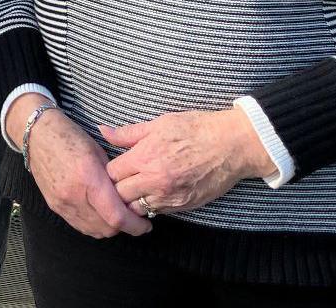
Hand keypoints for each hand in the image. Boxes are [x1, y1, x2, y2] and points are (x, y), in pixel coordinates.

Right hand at [9, 94, 150, 237]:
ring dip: (109, 227)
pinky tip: (100, 214)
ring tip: (117, 214)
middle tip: (134, 217)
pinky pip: (80, 225)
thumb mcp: (98, 152)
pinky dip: (94, 224)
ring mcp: (62, 203)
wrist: (37, 134)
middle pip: (106, 228)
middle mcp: (73, 195)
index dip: (135, 225)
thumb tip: (129, 197)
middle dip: (124, 227)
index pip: (116, 216)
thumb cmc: (70, 137)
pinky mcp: (54, 206)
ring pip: (94, 231)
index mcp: (88, 177)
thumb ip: (113, 178)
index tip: (146, 225)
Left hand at [101, 109, 275, 215]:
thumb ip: (128, 133)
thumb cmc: (196, 129)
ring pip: (136, 208)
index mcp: (145, 157)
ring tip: (136, 189)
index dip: (110, 170)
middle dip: (116, 188)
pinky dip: (152, 205)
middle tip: (122, 180)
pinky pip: (157, 212)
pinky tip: (155, 192)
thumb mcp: (159, 124)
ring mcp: (169, 196)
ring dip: (133, 200)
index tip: (116, 166)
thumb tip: (103, 131)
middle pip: (119, 195)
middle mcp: (154, 181)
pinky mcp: (183, 206)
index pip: (111, 174)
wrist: (232, 145)